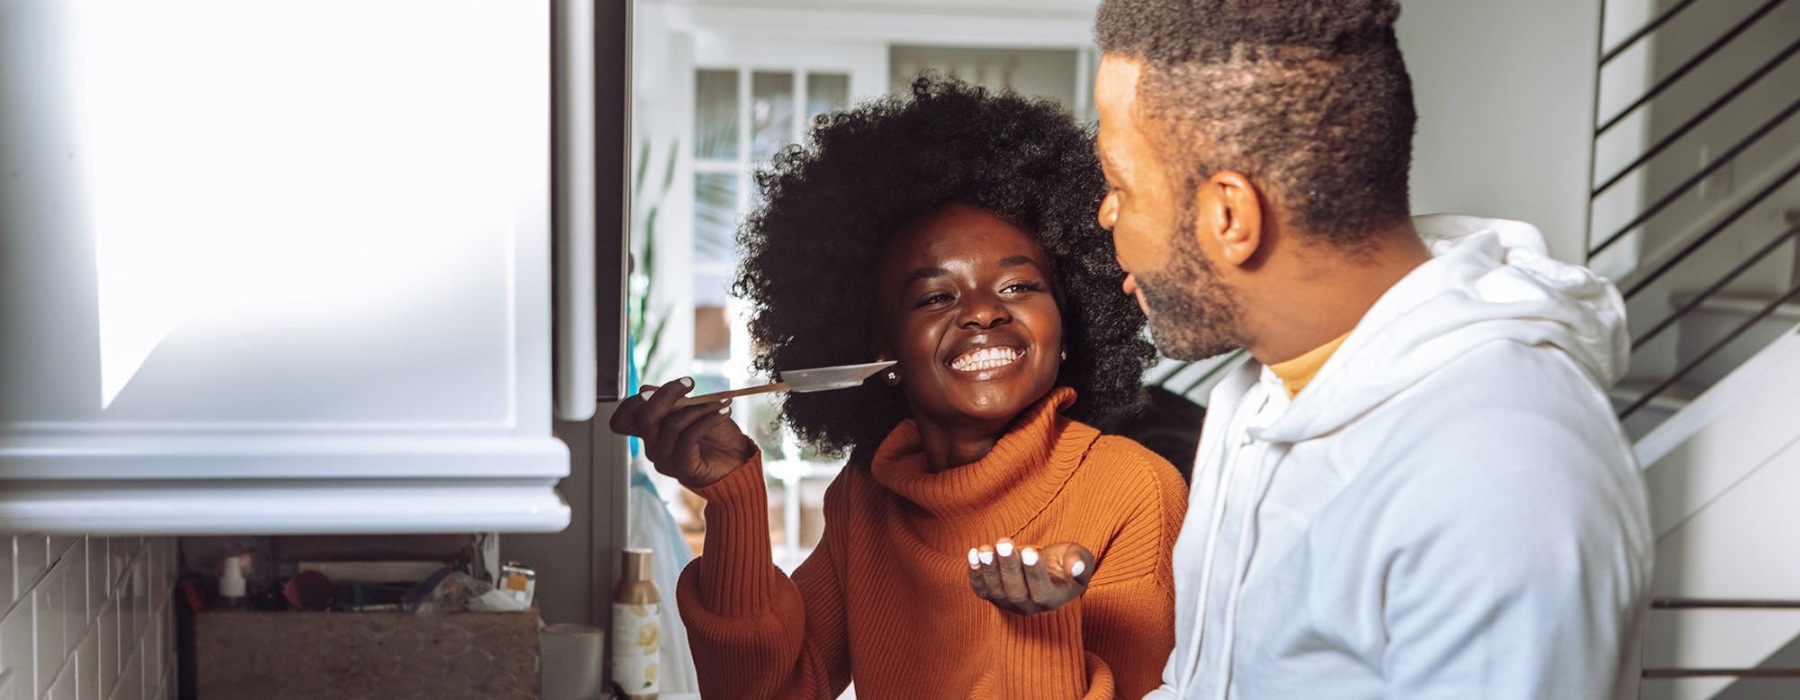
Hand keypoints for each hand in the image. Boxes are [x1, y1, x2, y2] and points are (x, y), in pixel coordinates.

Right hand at [608, 378, 755, 488]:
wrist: (738, 462)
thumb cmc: (716, 436)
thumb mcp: (693, 410)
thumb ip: (671, 402)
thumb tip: (646, 389)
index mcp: (651, 432)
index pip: (624, 418)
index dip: (638, 399)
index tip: (676, 383)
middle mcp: (652, 447)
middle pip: (645, 417)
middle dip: (667, 394)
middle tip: (690, 383)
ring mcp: (665, 459)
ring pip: (673, 424)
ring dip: (700, 407)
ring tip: (721, 402)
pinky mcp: (681, 467)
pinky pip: (689, 437)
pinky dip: (708, 419)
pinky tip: (723, 413)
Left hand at [967, 538, 1094, 615]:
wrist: (1045, 567)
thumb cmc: (1064, 561)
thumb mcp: (1079, 557)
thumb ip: (1081, 562)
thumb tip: (1077, 567)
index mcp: (1053, 600)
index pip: (1042, 591)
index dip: (1034, 573)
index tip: (1030, 551)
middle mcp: (1029, 607)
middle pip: (1016, 592)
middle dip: (1009, 567)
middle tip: (1004, 542)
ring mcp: (1008, 603)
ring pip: (996, 591)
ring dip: (989, 569)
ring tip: (986, 548)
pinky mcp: (992, 596)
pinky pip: (980, 589)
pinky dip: (974, 573)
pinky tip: (974, 553)